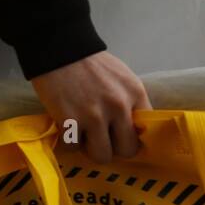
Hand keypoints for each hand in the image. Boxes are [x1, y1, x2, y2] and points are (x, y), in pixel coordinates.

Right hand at [30, 51, 151, 162]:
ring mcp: (94, 115)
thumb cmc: (89, 64)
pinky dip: (69, 140)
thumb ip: (130, 102)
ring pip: (101, 155)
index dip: (131, 138)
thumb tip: (132, 131)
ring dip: (91, 148)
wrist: (59, 49)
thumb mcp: (121, 78)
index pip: (145, 132)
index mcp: (135, 94)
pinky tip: (66, 125)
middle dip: (113, 148)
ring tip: (83, 134)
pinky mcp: (70, 121)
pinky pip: (74, 147)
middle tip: (101, 139)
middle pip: (126, 150)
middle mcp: (118, 107)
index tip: (120, 137)